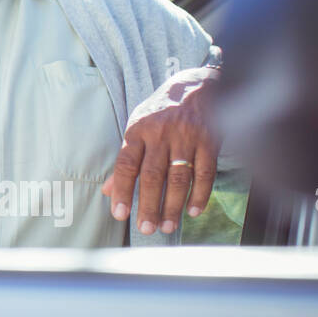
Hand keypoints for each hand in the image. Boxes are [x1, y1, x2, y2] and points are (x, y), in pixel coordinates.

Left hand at [101, 66, 221, 234]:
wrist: (197, 87)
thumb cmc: (161, 113)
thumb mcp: (138, 128)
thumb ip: (126, 160)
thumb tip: (107, 190)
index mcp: (138, 131)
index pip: (126, 165)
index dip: (121, 190)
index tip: (120, 214)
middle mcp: (161, 134)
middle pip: (153, 176)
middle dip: (148, 206)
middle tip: (146, 229)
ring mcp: (187, 138)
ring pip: (178, 178)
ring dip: (173, 206)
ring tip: (167, 226)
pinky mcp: (210, 142)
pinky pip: (205, 173)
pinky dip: (200, 195)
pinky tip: (193, 211)